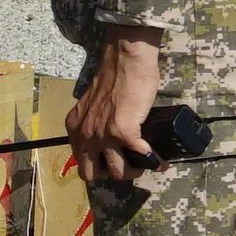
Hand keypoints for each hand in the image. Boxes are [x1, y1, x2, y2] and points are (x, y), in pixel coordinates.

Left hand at [70, 29, 164, 183]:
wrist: (125, 61)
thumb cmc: (113, 77)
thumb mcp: (92, 105)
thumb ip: (94, 122)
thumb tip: (108, 137)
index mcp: (75, 129)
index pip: (81, 162)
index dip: (97, 166)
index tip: (111, 162)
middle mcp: (85, 136)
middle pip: (92, 174)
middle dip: (110, 174)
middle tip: (126, 165)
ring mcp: (104, 136)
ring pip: (118, 172)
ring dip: (134, 171)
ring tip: (144, 164)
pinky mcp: (124, 133)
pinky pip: (142, 157)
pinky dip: (154, 161)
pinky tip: (160, 161)